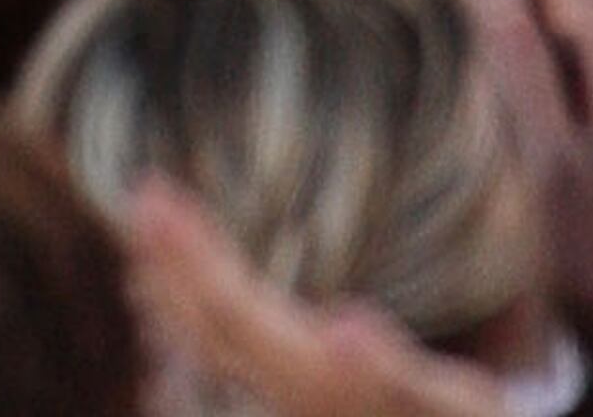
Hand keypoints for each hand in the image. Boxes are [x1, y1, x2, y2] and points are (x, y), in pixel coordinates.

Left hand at [129, 177, 520, 416]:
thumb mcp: (451, 405)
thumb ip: (394, 371)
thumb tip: (344, 328)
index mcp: (314, 382)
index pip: (234, 311)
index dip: (192, 257)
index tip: (158, 202)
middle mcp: (287, 395)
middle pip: (213, 325)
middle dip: (172, 261)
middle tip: (141, 195)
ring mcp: (287, 402)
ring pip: (212, 346)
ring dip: (174, 289)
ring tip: (143, 239)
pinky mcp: (294, 400)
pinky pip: (229, 361)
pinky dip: (196, 324)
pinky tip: (177, 309)